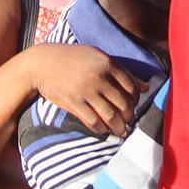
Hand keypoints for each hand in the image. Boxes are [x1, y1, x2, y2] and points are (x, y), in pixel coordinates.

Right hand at [25, 43, 142, 136]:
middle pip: (123, 103)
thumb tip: (147, 87)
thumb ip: (122, 71)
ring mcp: (86, 91)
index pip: (131, 86)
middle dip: (129, 115)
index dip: (136, 99)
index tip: (133, 104)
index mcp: (107, 63)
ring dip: (118, 126)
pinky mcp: (74, 102)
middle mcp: (99, 77)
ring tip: (121, 131)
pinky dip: (101, 129)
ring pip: (110, 115)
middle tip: (128, 120)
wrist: (42, 63)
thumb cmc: (72, 58)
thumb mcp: (98, 57)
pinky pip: (93, 121)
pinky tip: (103, 131)